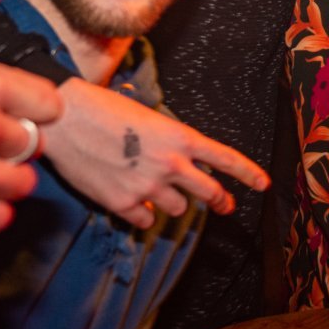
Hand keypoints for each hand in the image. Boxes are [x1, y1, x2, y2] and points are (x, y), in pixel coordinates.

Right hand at [44, 79, 269, 228]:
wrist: (63, 118)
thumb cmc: (103, 109)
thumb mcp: (149, 119)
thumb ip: (170, 145)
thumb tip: (178, 170)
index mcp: (181, 137)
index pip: (225, 159)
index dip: (249, 174)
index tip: (264, 185)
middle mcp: (171, 164)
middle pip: (209, 193)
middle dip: (219, 201)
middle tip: (223, 205)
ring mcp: (148, 186)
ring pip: (177, 209)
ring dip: (171, 202)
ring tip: (151, 185)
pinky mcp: (123, 203)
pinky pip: (144, 219)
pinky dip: (140, 212)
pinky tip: (127, 195)